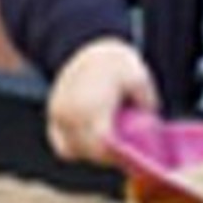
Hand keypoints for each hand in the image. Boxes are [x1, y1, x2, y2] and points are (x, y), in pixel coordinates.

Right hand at [46, 38, 157, 163]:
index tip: (129, 155)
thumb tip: (149, 126)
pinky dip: (74, 146)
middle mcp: (71, 114)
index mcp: (92, 108)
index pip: (101, 148)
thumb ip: (145, 106)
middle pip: (88, 152)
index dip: (115, 156)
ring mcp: (59, 114)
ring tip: (108, 146)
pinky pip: (61, 143)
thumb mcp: (140, 80)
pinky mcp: (53, 114)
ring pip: (72, 150)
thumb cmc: (118, 63)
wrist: (89, 46)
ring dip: (89, 152)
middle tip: (123, 152)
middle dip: (106, 156)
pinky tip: (90, 141)